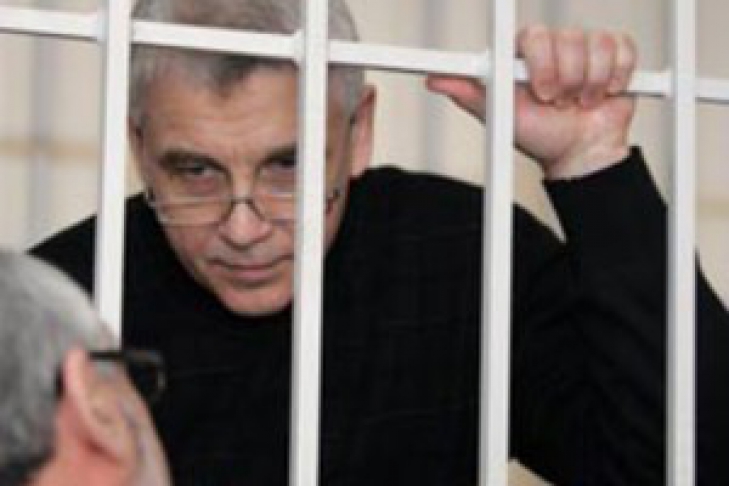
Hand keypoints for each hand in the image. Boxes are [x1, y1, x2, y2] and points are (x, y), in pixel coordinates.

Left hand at [426, 24, 636, 179]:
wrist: (578, 153)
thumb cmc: (538, 135)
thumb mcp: (498, 117)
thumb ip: (469, 94)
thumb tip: (434, 80)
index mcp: (522, 54)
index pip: (530, 37)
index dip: (540, 65)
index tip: (541, 92)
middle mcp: (553, 45)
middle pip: (565, 39)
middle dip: (563, 80)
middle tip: (556, 103)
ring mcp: (583, 47)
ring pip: (594, 46)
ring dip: (588, 85)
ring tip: (577, 103)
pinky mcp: (614, 52)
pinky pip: (620, 48)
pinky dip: (614, 77)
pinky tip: (601, 93)